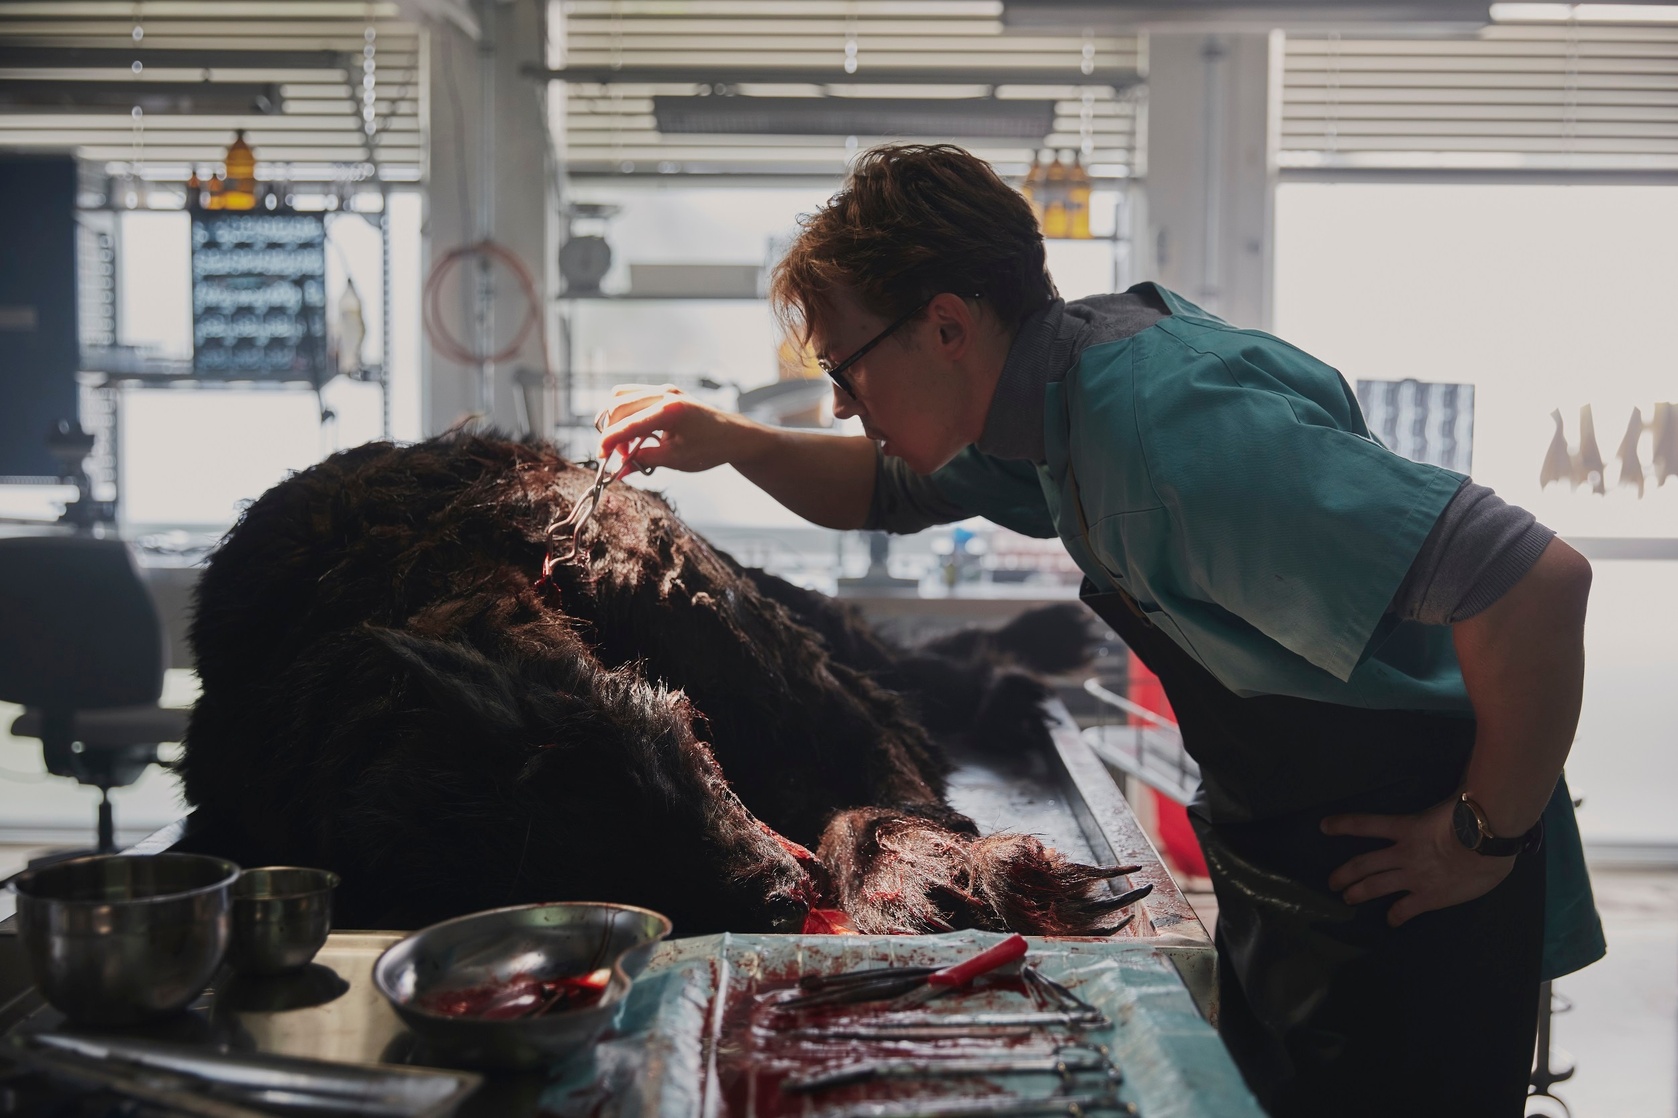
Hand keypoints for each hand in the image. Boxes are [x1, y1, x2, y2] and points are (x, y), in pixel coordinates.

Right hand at [595, 383, 755, 473]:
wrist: (733, 435)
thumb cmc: (709, 448)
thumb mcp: (675, 460)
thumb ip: (643, 461)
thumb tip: (618, 472)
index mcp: (670, 411)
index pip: (628, 424)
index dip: (610, 441)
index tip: (602, 456)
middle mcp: (665, 394)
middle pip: (619, 406)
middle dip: (612, 432)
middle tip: (617, 456)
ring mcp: (664, 389)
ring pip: (621, 397)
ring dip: (616, 420)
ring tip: (628, 445)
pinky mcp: (664, 391)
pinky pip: (632, 395)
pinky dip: (625, 413)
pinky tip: (634, 433)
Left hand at [1322, 798, 1515, 926]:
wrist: (1489, 844)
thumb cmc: (1475, 817)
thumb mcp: (1454, 799)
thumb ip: (1450, 791)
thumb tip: (1461, 777)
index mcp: (1406, 827)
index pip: (1365, 824)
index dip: (1342, 825)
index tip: (1324, 826)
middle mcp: (1403, 853)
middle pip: (1362, 864)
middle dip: (1344, 874)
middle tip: (1332, 882)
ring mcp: (1413, 876)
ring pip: (1375, 887)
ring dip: (1358, 893)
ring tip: (1347, 898)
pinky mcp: (1429, 897)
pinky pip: (1405, 909)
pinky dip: (1395, 916)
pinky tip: (1391, 921)